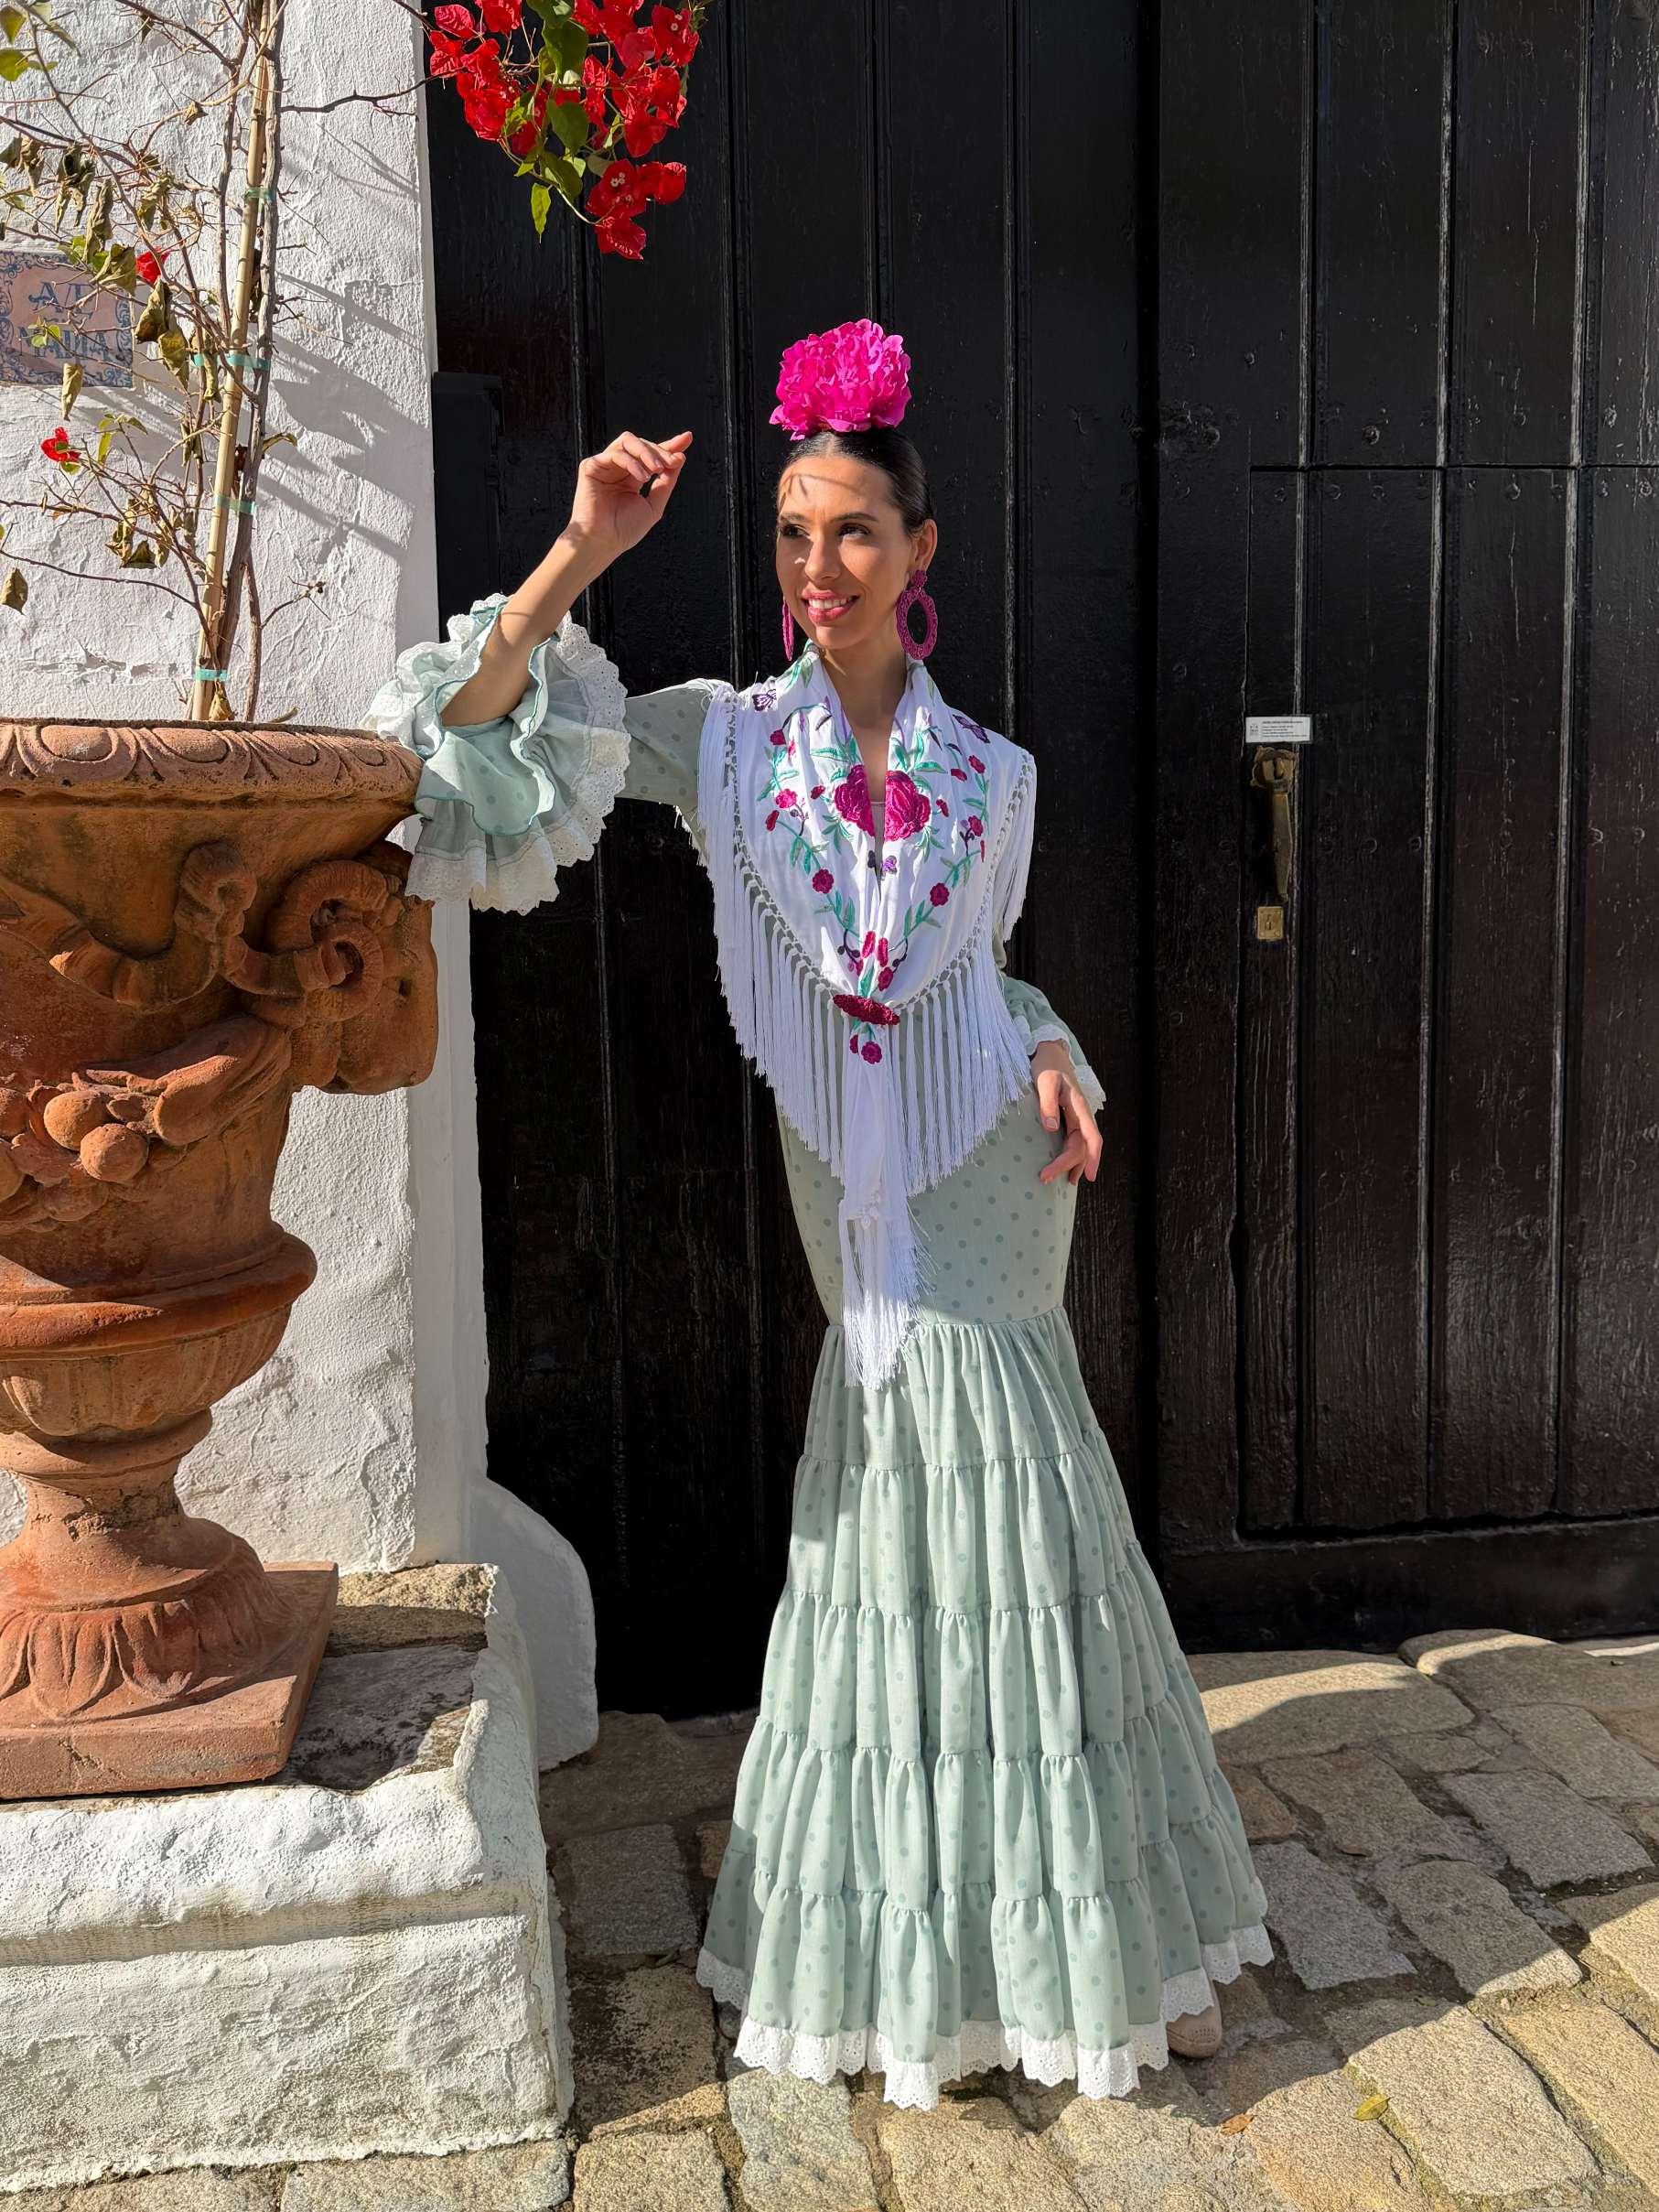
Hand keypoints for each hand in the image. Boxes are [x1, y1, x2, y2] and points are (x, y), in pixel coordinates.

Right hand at [562, 428, 692, 561]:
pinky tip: (641, 477)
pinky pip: (615, 454)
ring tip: (658, 469)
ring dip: (647, 452)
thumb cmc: (625, 530)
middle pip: (642, 444)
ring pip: (628, 441)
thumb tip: (680, 458)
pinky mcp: (591, 466)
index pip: (652, 455)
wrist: (603, 542)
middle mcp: (619, 469)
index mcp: (632, 477)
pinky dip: (632, 462)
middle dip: (661, 450)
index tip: (687, 438)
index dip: (669, 445)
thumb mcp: (654, 505)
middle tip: (673, 461)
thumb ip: (666, 482)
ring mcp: (605, 466)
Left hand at [1033, 1040, 1101, 1186]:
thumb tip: (1050, 1128)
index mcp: (1080, 1107)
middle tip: (1046, 1178)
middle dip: (1068, 1165)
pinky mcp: (1068, 1119)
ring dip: (1072, 1165)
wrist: (1050, 1055)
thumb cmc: (1047, 1066)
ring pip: (1079, 1147)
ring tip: (1066, 1183)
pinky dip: (1071, 1157)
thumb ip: (1048, 1103)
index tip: (1088, 1176)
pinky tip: (1067, 1167)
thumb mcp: (1046, 1081)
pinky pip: (1072, 1142)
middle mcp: (1081, 1116)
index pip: (1092, 1137)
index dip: (1092, 1158)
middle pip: (1081, 1147)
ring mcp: (1076, 1119)